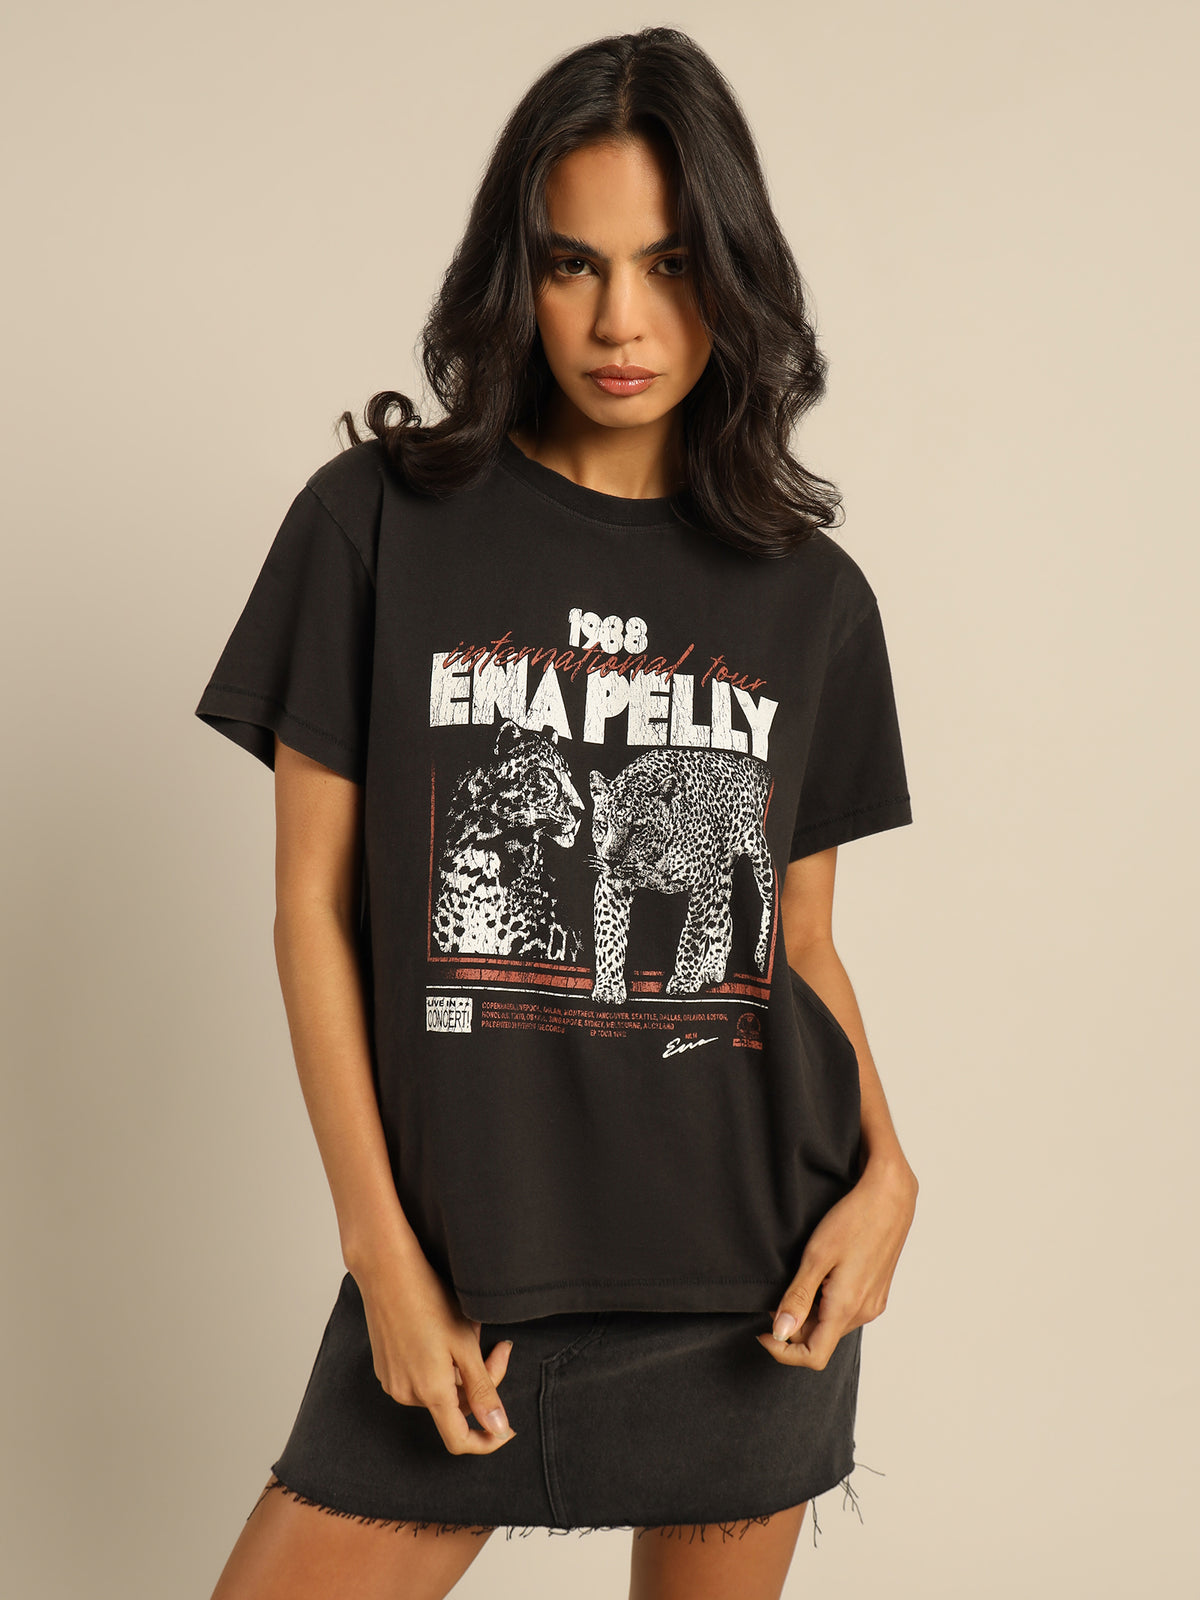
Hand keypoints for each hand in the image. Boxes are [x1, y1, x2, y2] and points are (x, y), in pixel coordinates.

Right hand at [351, 1243, 517, 1455]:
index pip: (459, 1440)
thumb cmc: (429, 1300)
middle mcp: (408, 1394)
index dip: (486, 1441)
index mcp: (431, 1392)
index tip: (506, 1427)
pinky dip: (439, 1363)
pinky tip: (442, 1331)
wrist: (386, 1271)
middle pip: (455, 1407)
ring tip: (466, 1329)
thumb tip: (500, 1430)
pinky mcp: (385, 1367)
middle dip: (481, 1382)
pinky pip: (420, 1377)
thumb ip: (483, 1391)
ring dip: (460, 1369)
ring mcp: (393, 1381)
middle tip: (499, 1345)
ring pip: (439, 1389)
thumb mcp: (465, 1344)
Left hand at [758, 1156, 917, 1369]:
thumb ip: (798, 1298)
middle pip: (821, 1339)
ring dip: (811, 1313)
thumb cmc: (854, 1218)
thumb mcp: (816, 1256)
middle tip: (777, 1293)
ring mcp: (873, 1302)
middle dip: (794, 1326)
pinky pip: (846, 1310)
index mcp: (846, 1308)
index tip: (764, 1331)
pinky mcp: (877, 1291)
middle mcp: (864, 1312)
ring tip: (802, 1278)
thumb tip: (780, 1332)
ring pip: (833, 1325)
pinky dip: (827, 1302)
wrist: (890, 1195)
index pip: (813, 1356)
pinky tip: (822, 1273)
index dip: (783, 1351)